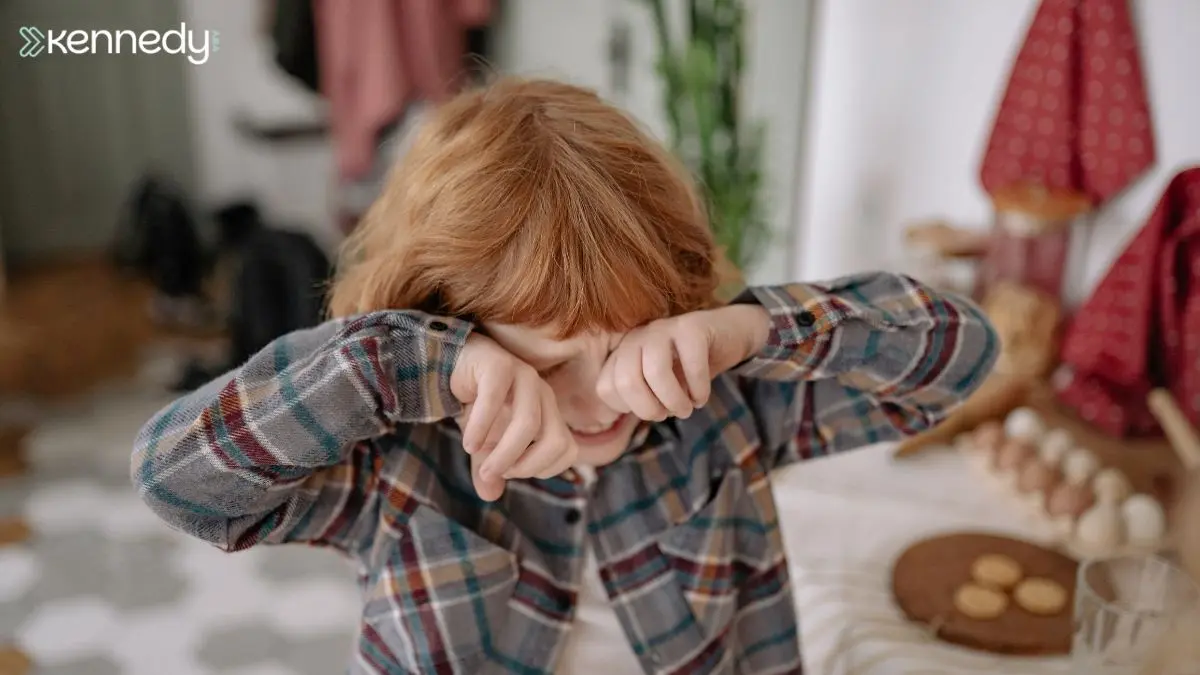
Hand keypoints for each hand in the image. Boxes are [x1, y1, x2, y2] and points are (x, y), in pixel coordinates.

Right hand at [450, 333, 577, 500]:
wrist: (452, 367)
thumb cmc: (476, 405)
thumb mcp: (484, 445)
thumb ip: (489, 469)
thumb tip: (490, 496)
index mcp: (549, 412)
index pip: (567, 450)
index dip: (541, 469)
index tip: (510, 473)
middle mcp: (543, 394)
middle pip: (556, 440)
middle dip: (525, 466)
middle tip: (495, 472)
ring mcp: (524, 376)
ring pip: (528, 423)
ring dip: (504, 452)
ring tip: (479, 462)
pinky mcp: (499, 364)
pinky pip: (495, 399)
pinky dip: (481, 427)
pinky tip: (469, 443)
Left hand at [596, 304, 769, 420]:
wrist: (725, 335)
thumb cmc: (686, 368)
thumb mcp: (656, 386)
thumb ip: (632, 399)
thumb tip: (606, 418)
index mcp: (622, 353)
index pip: (606, 389)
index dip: (631, 409)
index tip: (654, 410)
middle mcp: (637, 338)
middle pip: (626, 381)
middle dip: (649, 409)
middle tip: (669, 414)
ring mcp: (663, 328)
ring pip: (655, 371)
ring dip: (674, 401)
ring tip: (687, 409)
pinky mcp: (692, 327)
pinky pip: (691, 364)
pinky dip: (699, 390)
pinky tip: (702, 397)